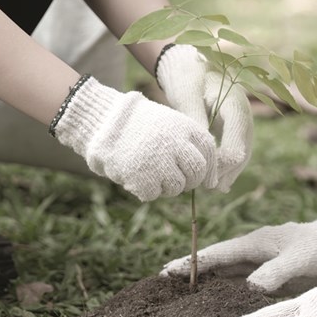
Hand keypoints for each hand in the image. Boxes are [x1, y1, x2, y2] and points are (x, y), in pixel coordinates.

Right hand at [50, 76, 214, 201]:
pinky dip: (146, 190)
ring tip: (151, 173)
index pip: (209, 152)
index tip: (206, 179)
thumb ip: (190, 147)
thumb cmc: (139, 125)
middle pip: (197, 173)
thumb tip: (213, 183)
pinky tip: (137, 176)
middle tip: (176, 179)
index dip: (210, 169)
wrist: (103, 121)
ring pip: (177, 187)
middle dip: (190, 181)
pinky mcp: (142, 177)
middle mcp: (176, 144)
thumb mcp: (169, 125)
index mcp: (185, 127)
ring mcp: (159, 162)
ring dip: (167, 187)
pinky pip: (154, 195)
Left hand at [156, 44, 253, 191]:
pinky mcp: (233, 125)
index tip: (206, 174)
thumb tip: (202, 149)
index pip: (238, 139)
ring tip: (217, 188)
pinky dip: (229, 164)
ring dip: (231, 170)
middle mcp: (243, 112)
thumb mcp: (187, 95)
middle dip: (229, 169)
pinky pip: (236, 147)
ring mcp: (241, 119)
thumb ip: (195, 120)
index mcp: (235, 102)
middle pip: (244, 148)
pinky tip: (221, 181)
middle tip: (211, 187)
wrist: (190, 61)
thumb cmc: (186, 75)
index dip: (224, 161)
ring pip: (243, 150)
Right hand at [161, 207, 316, 295]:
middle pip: (214, 265)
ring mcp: (258, 266)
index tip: (168, 271)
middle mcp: (251, 254)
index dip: (192, 264)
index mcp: (254, 244)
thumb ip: (274, 273)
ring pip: (225, 275)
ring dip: (204, 282)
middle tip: (163, 281)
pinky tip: (214, 301)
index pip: (216, 256)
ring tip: (180, 293)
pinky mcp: (268, 277)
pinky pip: (240, 285)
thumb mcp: (298, 261)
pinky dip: (224, 291)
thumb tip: (248, 288)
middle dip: (190, 271)